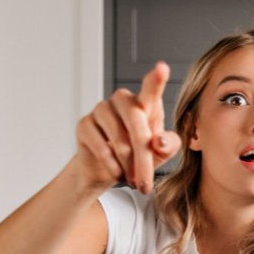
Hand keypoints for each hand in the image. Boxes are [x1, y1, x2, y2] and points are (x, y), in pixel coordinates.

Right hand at [73, 62, 181, 194]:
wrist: (111, 170)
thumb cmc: (140, 155)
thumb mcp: (161, 153)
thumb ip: (168, 145)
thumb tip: (158, 142)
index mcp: (145, 103)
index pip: (151, 88)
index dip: (156, 79)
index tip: (162, 68)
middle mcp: (122, 100)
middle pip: (137, 124)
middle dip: (144, 159)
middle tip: (146, 185)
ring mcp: (102, 109)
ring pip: (119, 140)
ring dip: (128, 166)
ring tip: (132, 178)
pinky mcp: (84, 123)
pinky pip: (101, 148)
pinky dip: (112, 166)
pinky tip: (116, 171)